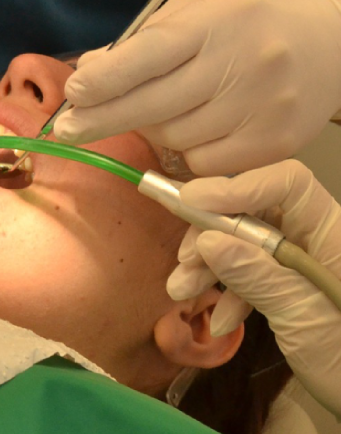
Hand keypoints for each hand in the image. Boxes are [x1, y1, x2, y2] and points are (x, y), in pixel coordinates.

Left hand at [54, 0, 340, 175]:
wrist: (332, 36)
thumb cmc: (248, 18)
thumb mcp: (196, 10)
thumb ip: (142, 41)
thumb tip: (89, 72)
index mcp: (218, 20)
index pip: (151, 54)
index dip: (107, 78)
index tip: (74, 92)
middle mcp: (244, 63)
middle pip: (156, 104)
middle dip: (102, 118)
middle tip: (67, 129)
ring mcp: (263, 106)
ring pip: (176, 138)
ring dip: (149, 129)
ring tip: (152, 111)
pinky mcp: (276, 142)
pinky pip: (204, 162)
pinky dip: (185, 150)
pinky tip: (190, 128)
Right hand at [166, 160, 340, 416]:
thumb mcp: (307, 323)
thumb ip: (262, 279)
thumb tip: (208, 240)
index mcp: (336, 235)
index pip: (288, 184)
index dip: (238, 187)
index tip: (189, 205)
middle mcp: (321, 239)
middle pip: (258, 210)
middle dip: (211, 231)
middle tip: (183, 261)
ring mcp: (307, 262)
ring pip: (247, 241)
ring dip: (209, 264)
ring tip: (182, 291)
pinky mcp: (296, 286)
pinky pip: (254, 271)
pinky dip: (229, 290)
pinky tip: (222, 320)